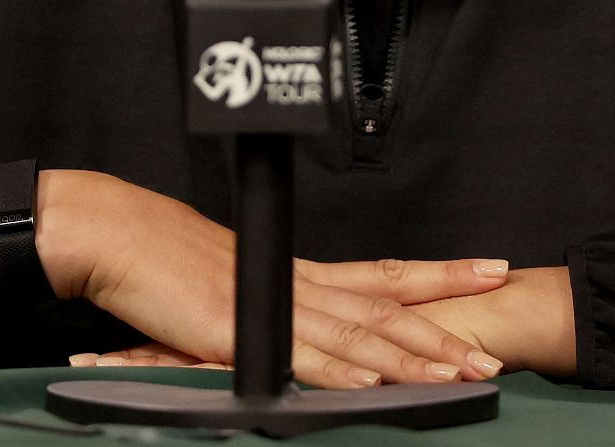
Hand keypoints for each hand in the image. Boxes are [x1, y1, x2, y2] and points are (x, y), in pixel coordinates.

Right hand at [79, 270, 575, 379]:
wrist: (116, 234)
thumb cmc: (162, 257)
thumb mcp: (232, 283)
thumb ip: (272, 307)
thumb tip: (304, 328)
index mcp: (300, 270)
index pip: (386, 269)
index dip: (440, 272)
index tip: (490, 269)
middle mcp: (299, 283)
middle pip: (388, 301)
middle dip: (447, 323)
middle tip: (497, 342)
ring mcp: (274, 304)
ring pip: (358, 330)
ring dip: (412, 354)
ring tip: (458, 371)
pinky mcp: (240, 329)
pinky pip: (300, 353)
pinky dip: (342, 368)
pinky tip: (374, 380)